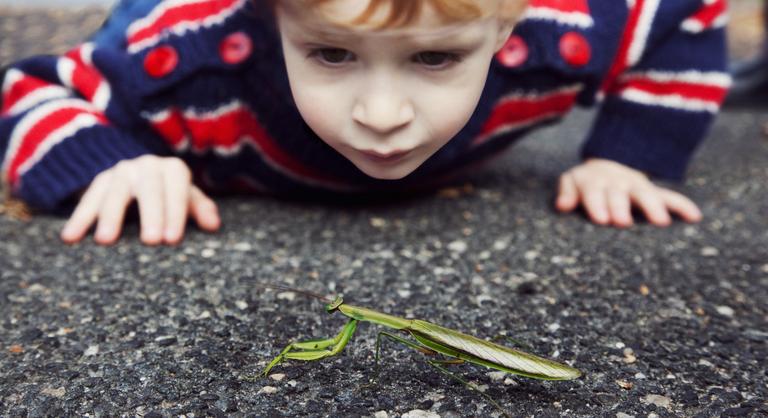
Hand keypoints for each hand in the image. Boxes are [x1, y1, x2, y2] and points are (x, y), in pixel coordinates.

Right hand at [60, 155, 220, 244]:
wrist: (141, 173)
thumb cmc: (171, 193)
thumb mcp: (187, 197)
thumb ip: (200, 209)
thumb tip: (214, 225)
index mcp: (173, 170)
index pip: (177, 190)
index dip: (176, 214)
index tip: (173, 239)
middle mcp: (147, 166)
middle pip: (148, 189)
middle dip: (150, 215)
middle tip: (151, 242)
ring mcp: (121, 172)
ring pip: (114, 192)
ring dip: (109, 216)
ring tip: (106, 241)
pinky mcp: (100, 181)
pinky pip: (88, 200)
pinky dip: (79, 218)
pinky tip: (70, 237)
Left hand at [555, 159, 701, 227]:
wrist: (608, 164)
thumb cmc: (587, 182)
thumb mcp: (573, 181)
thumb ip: (567, 191)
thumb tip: (562, 205)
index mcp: (596, 182)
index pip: (594, 193)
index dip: (597, 204)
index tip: (601, 218)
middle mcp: (618, 183)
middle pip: (619, 195)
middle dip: (621, 207)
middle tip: (622, 222)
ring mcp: (637, 186)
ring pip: (646, 195)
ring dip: (653, 207)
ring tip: (661, 223)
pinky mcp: (653, 192)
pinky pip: (670, 197)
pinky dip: (682, 206)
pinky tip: (695, 217)